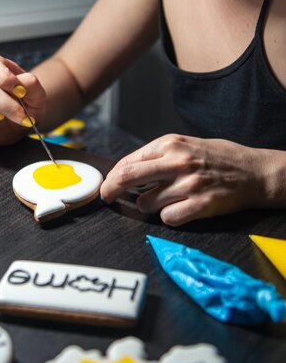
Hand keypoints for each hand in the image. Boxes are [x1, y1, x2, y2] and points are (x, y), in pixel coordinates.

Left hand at [100, 134, 269, 225]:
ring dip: (150, 206)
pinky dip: (170, 217)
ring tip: (169, 199)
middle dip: (111, 190)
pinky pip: (168, 218)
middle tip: (108, 198)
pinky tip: (182, 208)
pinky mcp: (200, 205)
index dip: (113, 177)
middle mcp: (178, 162)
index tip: (107, 186)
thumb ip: (157, 156)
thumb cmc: (218, 159)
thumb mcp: (186, 145)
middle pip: (128, 178)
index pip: (128, 162)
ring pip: (146, 203)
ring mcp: (189, 184)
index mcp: (171, 144)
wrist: (254, 172)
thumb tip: (126, 171)